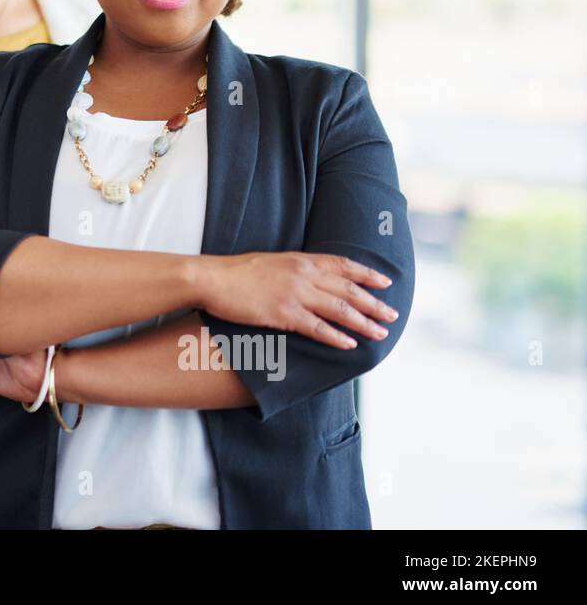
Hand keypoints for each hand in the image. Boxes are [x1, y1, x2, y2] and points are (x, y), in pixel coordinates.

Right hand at [197, 252, 396, 348]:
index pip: (343, 265)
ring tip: (381, 333)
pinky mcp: (284, 314)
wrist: (212, 279)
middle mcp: (304, 275)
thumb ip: (295, 267)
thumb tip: (310, 275)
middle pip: (349, 290)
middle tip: (393, 314)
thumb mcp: (272, 261)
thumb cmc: (236, 271)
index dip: (367, 275)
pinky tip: (350, 344)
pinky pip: (317, 328)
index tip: (386, 282)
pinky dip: (336, 337)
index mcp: (301, 259)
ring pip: (340, 310)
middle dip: (374, 303)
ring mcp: (295, 295)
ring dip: (364, 323)